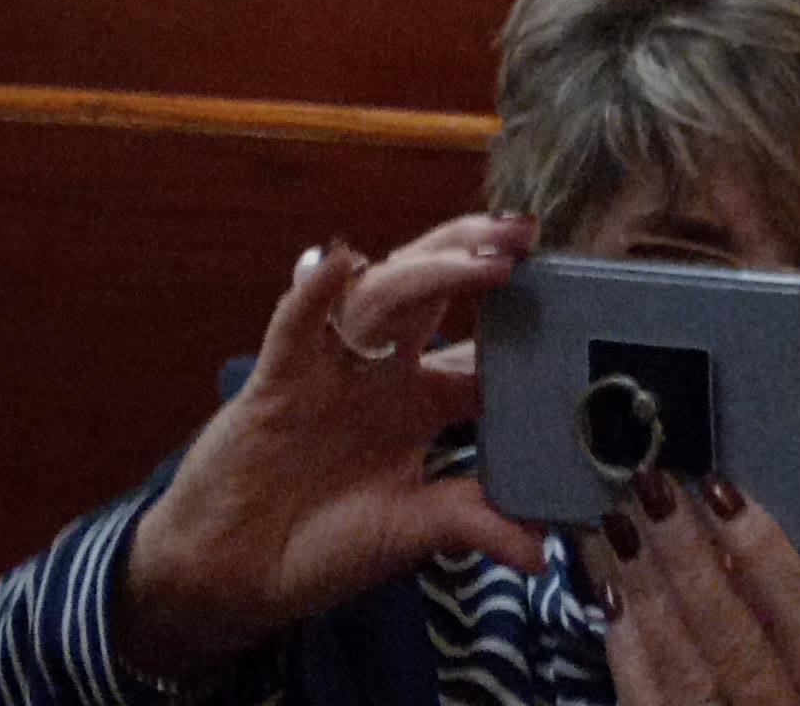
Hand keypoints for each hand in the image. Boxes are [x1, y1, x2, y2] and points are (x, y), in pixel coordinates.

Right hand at [110, 220, 546, 673]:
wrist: (234, 567)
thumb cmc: (320, 544)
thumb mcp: (407, 534)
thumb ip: (469, 525)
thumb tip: (541, 549)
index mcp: (416, 406)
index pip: (476, 353)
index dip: (517, 325)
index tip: (565, 297)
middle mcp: (379, 373)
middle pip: (431, 294)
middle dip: (474, 257)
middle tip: (523, 234)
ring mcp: (329, 368)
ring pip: (379, 296)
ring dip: (425, 269)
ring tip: (475, 255)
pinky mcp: (278, 377)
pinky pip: (297, 324)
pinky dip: (314, 291)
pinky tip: (339, 263)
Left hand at [596, 474, 799, 705]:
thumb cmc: (798, 692)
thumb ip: (785, 611)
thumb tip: (726, 529)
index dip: (768, 558)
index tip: (721, 492)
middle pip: (742, 651)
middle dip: (693, 565)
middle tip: (654, 492)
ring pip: (690, 681)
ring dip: (652, 598)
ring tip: (623, 528)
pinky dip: (631, 652)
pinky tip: (615, 596)